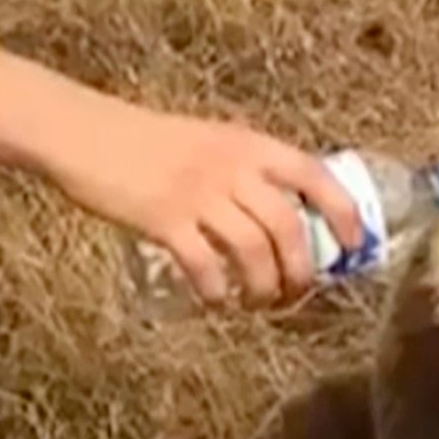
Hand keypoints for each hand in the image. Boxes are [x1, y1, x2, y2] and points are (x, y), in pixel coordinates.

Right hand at [0, 52, 364, 306]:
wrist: (87, 134)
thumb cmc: (149, 142)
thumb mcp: (211, 142)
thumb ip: (246, 171)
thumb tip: (285, 219)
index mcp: (250, 145)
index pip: (315, 177)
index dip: (343, 215)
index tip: (351, 247)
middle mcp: (232, 168)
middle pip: (289, 229)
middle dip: (302, 272)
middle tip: (294, 295)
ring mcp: (198, 194)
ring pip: (254, 254)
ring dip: (264, 290)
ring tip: (257, 304)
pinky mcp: (164, 220)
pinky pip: (206, 267)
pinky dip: (217, 293)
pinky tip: (215, 300)